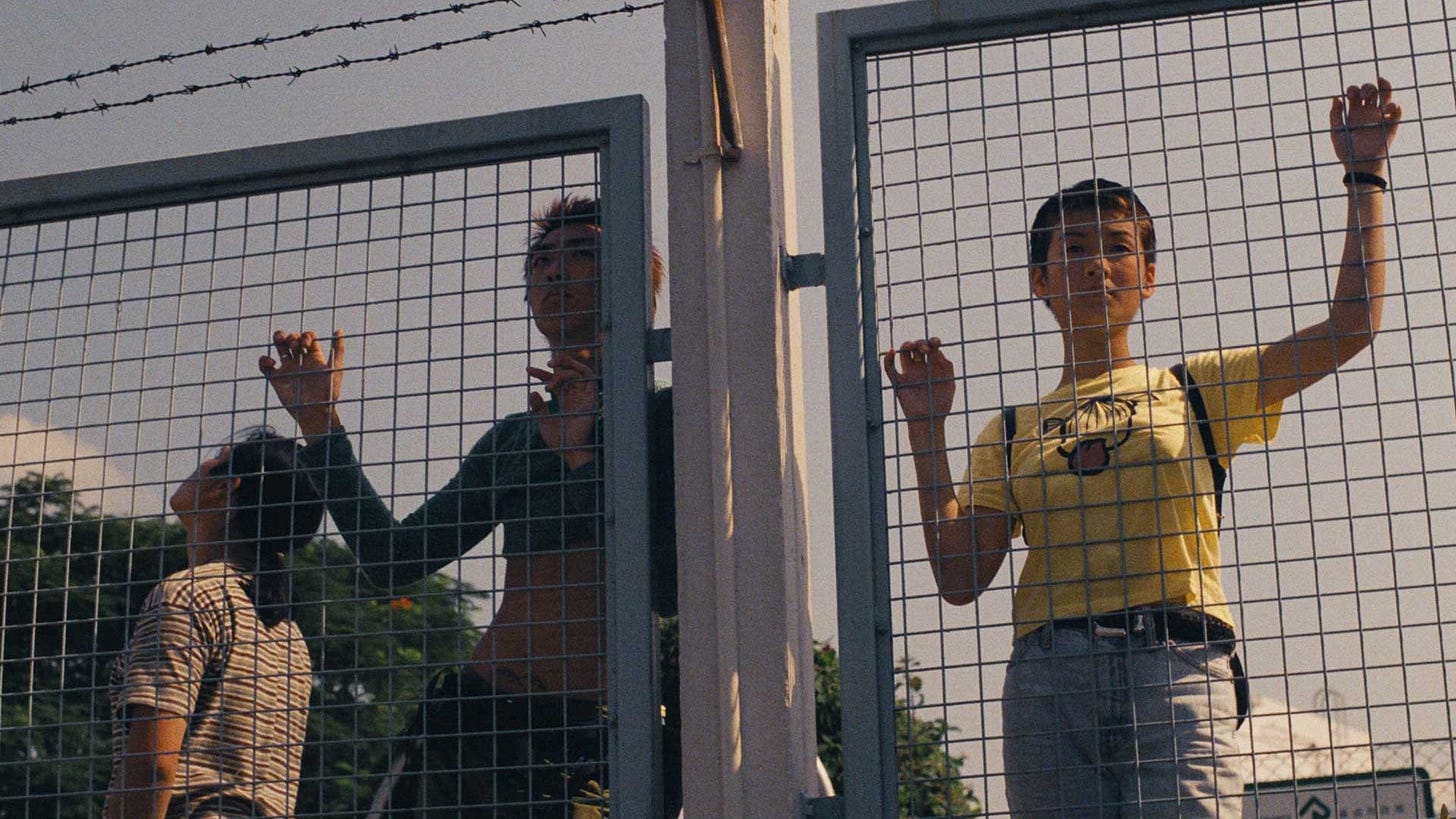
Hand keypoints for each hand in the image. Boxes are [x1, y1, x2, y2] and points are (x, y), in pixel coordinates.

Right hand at [259, 329, 344, 440]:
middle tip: (295, 346)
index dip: (306, 335)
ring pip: (278, 347)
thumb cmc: (329, 393)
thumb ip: (338, 350)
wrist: (316, 412)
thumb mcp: (335, 369)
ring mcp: (288, 368)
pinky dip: (263, 360)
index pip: (307, 337)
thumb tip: (339, 330)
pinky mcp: (277, 379)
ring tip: (280, 341)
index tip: (307, 345)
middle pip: (291, 339)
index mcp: (314, 357)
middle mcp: (300, 360)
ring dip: (277, 339)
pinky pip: (265, 366)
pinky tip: (272, 362)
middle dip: (291, 336)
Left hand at [527, 353, 599, 468]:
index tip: (528, 371)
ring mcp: (584, 395)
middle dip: (558, 363)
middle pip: (567, 372)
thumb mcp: (544, 422)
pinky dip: (576, 371)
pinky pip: (589, 377)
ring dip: (566, 364)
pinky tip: (561, 375)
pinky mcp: (592, 397)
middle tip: (546, 363)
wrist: (571, 451)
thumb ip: (538, 408)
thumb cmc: (559, 441)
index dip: (542, 374)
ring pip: (579, 370)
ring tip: (550, 366)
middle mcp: (576, 395)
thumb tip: (532, 392)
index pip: (555, 381)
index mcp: (566, 400)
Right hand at [883, 338, 955, 422]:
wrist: (929, 420)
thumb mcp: (949, 382)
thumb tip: (936, 351)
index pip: (931, 347)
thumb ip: (946, 366)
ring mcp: (908, 373)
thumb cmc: (942, 403)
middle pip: (917, 347)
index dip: (933, 341)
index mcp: (933, 366)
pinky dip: (887, 358)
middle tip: (925, 349)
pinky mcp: (898, 382)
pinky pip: (889, 368)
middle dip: (920, 343)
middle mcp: (920, 367)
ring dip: (906, 345)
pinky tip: (891, 352)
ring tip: (911, 346)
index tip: (936, 342)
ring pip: (903, 353)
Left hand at [1330, 77, 1401, 174]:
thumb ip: (1335, 115)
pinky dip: (1394, 105)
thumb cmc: (1346, 151)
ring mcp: (1380, 117)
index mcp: (1354, 112)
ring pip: (1386, 95)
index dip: (1353, 89)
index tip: (1350, 95)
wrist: (1360, 165)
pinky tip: (1386, 109)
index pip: (1356, 93)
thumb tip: (1335, 97)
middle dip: (1367, 87)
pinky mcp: (1391, 124)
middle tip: (1362, 96)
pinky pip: (1397, 110)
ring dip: (1384, 88)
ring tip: (1376, 92)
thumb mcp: (1336, 132)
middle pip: (1371, 91)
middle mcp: (1368, 112)